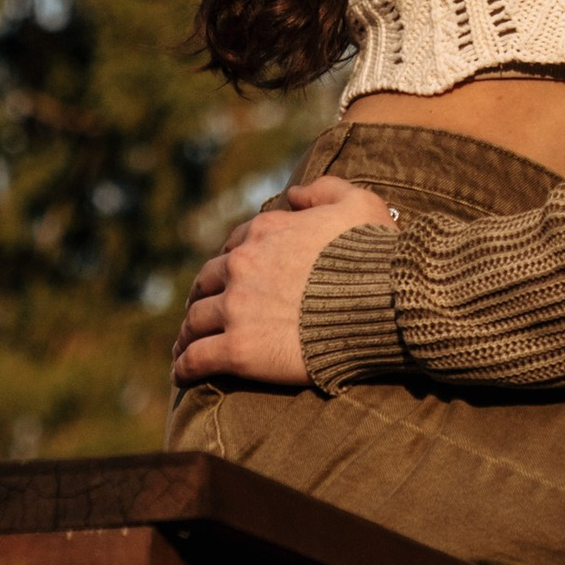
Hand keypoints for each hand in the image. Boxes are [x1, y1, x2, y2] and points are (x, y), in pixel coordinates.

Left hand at [172, 171, 397, 388]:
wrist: (383, 304)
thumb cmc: (376, 256)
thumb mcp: (358, 203)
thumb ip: (324, 190)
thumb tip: (295, 195)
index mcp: (266, 231)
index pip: (233, 246)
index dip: (230, 264)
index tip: (229, 280)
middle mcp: (243, 266)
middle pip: (207, 282)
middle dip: (203, 296)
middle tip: (203, 314)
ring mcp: (237, 308)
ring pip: (195, 320)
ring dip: (188, 333)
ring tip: (186, 346)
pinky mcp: (238, 349)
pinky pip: (196, 358)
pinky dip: (184, 367)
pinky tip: (182, 374)